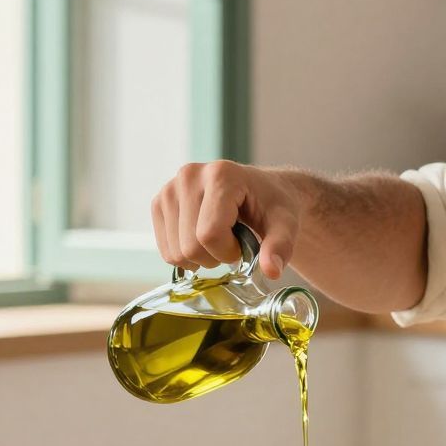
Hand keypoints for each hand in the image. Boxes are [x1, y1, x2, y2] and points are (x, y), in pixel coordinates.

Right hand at [150, 161, 307, 277]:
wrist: (259, 191)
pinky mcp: (159, 202)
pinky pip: (165, 249)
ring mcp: (170, 188)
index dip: (228, 252)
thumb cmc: (272, 206)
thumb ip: (280, 246)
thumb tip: (272, 270)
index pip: (209, 234)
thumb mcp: (286, 224)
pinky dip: (185, 255)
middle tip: (232, 243)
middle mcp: (190, 175)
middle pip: (189, 246)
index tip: (244, 245)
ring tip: (218, 239)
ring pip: (175, 252)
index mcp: (221, 175)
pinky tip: (201, 239)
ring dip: (200, 258)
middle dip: (215, 257)